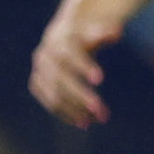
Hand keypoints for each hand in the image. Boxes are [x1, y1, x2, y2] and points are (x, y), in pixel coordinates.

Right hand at [28, 12, 113, 127]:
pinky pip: (50, 102)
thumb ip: (104, 32)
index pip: (70, 54)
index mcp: (60, 42)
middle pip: (62, 80)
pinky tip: (83, 122)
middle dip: (81, 96)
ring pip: (55, 95)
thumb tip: (116, 31)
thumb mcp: (94, 31)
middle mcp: (45, 57)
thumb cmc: (84, 36)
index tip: (100, 79)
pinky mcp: (37, 85)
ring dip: (75, 110)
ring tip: (96, 120)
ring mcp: (39, 72)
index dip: (83, 65)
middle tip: (101, 112)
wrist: (60, 39)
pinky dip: (65, 114)